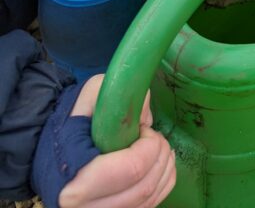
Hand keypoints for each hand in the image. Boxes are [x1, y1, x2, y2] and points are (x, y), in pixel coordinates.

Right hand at [59, 76, 175, 207]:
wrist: (50, 154)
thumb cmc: (69, 125)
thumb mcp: (89, 96)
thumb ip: (118, 96)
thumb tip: (145, 111)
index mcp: (77, 181)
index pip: (133, 169)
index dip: (149, 146)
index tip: (144, 129)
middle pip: (144, 187)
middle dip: (161, 156)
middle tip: (156, 137)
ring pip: (149, 199)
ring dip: (165, 170)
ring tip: (160, 148)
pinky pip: (148, 206)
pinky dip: (162, 185)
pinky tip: (160, 165)